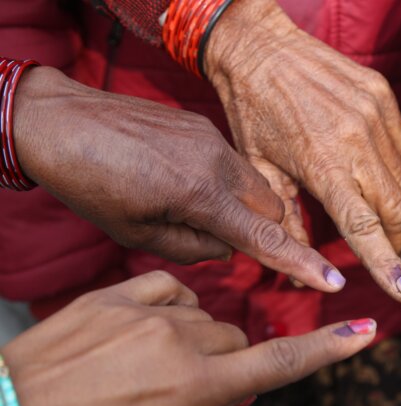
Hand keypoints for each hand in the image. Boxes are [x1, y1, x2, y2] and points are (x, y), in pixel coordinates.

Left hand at [2, 271, 375, 405]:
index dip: (327, 350)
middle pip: (237, 340)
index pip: (279, 364)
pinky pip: (168, 288)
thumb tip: (236, 393)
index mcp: (197, 389)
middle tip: (183, 391)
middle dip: (225, 364)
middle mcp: (181, 342)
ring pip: (203, 316)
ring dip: (193, 339)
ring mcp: (148, 311)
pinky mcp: (115, 294)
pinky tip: (143, 327)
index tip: (363, 332)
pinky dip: (168, 308)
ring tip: (144, 366)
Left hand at [14, 67, 345, 292]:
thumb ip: (193, 248)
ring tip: (196, 212)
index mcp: (200, 195)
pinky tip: (184, 185)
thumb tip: (228, 249)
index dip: (301, 263)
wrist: (59, 120)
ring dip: (245, 208)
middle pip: (272, 209)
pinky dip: (227, 185)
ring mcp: (212, 140)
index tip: (332, 282)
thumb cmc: (91, 183)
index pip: (266, 238)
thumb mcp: (138, 234)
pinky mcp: (203, 127)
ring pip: (256, 185)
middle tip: (226, 244)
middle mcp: (218, 163)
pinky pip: (235, 164)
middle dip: (265, 233)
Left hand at [204, 0, 400, 302]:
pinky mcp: (383, 96)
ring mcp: (375, 115)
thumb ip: (285, 221)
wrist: (258, 45)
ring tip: (373, 209)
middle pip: (397, 211)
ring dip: (393, 206)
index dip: (388, 266)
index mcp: (322, 165)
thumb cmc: (251, 112)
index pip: (365, 229)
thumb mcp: (259, 171)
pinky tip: (370, 168)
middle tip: (394, 258)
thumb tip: (301, 267)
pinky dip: (393, 168)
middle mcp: (357, 141)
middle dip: (398, 242)